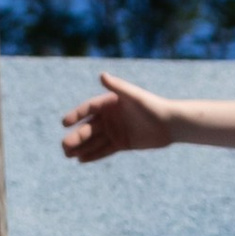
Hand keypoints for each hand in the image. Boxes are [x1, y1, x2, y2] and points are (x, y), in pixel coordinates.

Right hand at [61, 74, 177, 162]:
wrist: (170, 123)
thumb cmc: (152, 106)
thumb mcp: (134, 96)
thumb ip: (117, 86)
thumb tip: (102, 75)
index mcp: (110, 103)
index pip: (88, 109)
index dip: (76, 115)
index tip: (65, 123)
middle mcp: (110, 117)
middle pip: (89, 128)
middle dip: (76, 137)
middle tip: (64, 146)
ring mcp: (115, 131)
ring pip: (94, 141)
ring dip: (81, 147)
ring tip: (68, 155)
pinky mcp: (121, 143)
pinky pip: (104, 150)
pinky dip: (93, 155)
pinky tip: (81, 160)